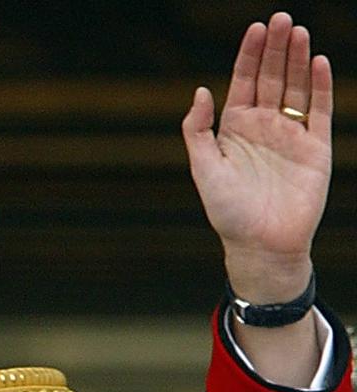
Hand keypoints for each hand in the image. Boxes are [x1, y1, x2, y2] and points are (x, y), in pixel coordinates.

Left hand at [182, 12, 331, 302]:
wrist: (261, 244)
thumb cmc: (227, 211)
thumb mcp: (203, 168)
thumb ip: (198, 130)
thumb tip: (201, 90)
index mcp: (235, 128)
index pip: (244, 81)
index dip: (249, 55)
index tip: (255, 28)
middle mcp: (264, 126)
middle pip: (272, 77)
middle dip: (276, 48)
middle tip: (282, 18)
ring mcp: (291, 135)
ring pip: (296, 88)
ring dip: (298, 59)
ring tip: (299, 31)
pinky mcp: (316, 148)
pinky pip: (319, 111)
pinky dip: (319, 87)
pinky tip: (319, 62)